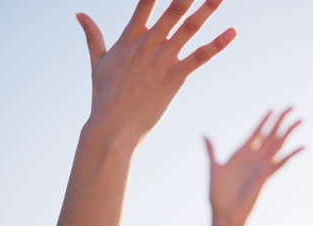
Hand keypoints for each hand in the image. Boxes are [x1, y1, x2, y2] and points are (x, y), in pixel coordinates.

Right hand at [76, 0, 236, 143]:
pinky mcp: (175, 76)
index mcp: (129, 38)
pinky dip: (218, 44)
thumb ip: (93, 36)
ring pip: (190, 27)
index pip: (145, 2)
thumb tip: (79, 13)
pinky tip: (233, 31)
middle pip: (173, 8)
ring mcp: (162, 59)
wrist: (112, 127)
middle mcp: (148, 43)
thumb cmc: (104, 96)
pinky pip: (201, 56)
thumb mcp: (98, 62)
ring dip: (207, 8)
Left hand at [204, 107, 303, 225]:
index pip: (257, 132)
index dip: (264, 120)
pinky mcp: (265, 176)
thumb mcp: (214, 168)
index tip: (272, 109)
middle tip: (291, 106)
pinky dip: (291, 155)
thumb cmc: (218, 193)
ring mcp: (261, 166)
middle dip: (281, 120)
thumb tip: (204, 135)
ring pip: (278, 144)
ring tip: (300, 120)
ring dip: (289, 132)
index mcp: (242, 153)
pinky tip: (302, 146)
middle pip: (271, 134)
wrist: (224, 212)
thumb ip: (211, 151)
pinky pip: (280, 163)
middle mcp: (255, 157)